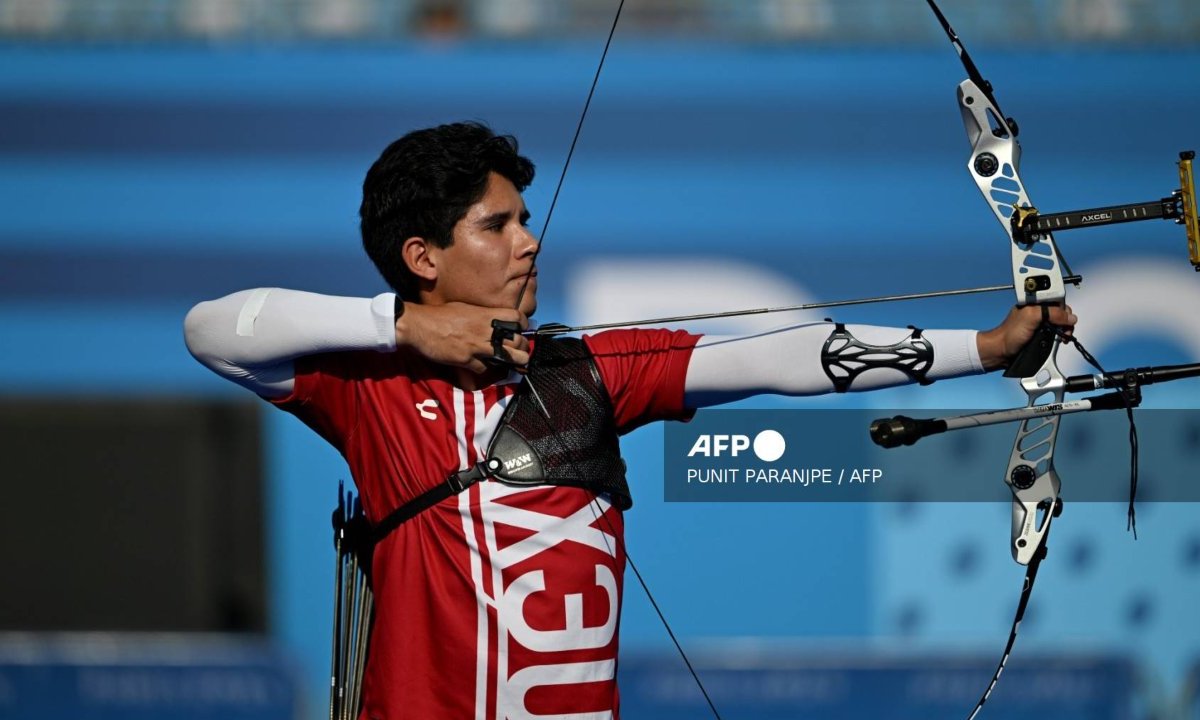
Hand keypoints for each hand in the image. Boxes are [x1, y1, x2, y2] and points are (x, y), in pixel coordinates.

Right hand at [395, 301, 529, 372]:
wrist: (418, 325)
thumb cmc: (438, 315)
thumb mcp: (464, 308)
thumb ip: (480, 315)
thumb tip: (490, 319)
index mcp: (484, 314)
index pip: (516, 318)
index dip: (522, 325)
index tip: (521, 330)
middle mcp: (484, 330)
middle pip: (516, 340)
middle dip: (522, 347)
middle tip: (520, 351)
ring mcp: (476, 345)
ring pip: (507, 357)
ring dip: (513, 362)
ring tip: (516, 364)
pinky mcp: (466, 359)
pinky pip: (484, 368)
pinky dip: (486, 370)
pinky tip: (485, 367)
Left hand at [977, 304, 1077, 370]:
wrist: (1002, 351)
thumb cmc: (1009, 334)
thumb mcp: (1031, 317)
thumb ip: (1051, 313)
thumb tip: (1069, 317)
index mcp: (1035, 302)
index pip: (1057, 299)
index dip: (1064, 308)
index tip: (1065, 318)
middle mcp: (1039, 311)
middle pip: (1061, 311)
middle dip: (1066, 320)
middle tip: (1064, 330)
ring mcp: (1041, 323)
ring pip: (1060, 322)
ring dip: (1065, 329)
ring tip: (1063, 337)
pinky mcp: (1042, 333)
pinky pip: (1056, 332)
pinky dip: (1061, 336)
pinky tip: (1060, 340)